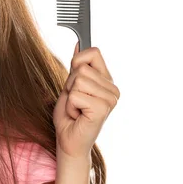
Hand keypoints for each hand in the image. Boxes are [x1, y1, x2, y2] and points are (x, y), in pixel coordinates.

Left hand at [53, 43, 119, 158]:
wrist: (68, 140)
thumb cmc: (70, 114)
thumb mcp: (71, 85)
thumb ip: (77, 66)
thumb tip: (79, 43)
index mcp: (108, 80)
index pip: (93, 52)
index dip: (77, 61)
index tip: (75, 79)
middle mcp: (113, 89)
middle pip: (81, 67)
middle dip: (70, 84)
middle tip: (75, 101)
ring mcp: (110, 99)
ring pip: (77, 80)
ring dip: (69, 96)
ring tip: (76, 108)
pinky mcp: (102, 109)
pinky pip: (76, 95)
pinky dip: (70, 106)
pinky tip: (78, 116)